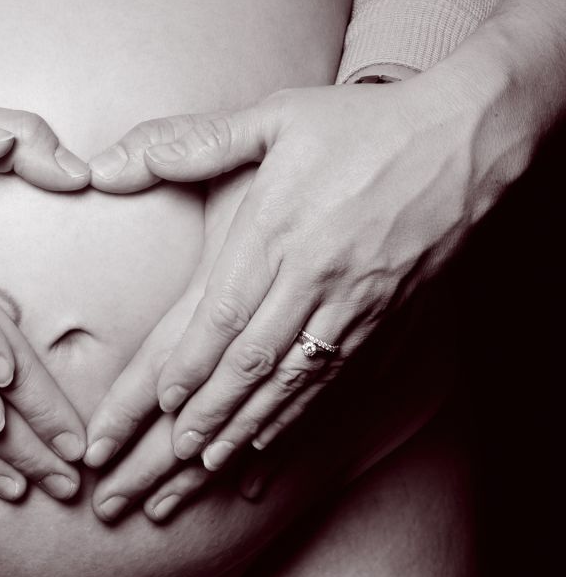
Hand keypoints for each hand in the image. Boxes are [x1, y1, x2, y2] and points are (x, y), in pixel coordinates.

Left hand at [87, 74, 502, 514]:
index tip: (162, 401)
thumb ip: (196, 143)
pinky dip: (307, 412)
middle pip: (258, 358)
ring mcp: (361, 299)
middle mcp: (319, 272)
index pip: (227, 312)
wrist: (466, 137)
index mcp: (281, 227)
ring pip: (299, 378)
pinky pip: (346, 377)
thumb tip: (109, 163)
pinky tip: (278, 434)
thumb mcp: (275, 117)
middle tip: (178, 449)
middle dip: (214, 410)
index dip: (193, 363)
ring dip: (253, 423)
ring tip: (215, 459)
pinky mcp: (394, 313)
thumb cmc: (362, 125)